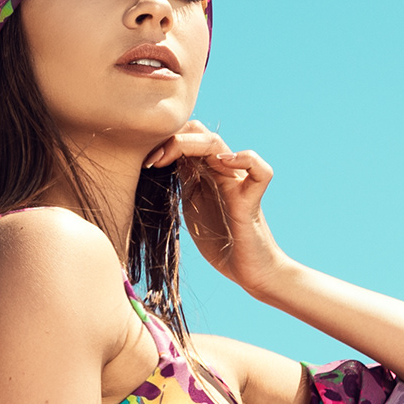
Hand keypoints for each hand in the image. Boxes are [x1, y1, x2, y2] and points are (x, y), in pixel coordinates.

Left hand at [153, 122, 292, 301]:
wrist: (248, 270)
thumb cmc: (221, 244)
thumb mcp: (190, 206)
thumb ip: (181, 184)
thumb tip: (154, 165)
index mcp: (204, 173)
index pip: (187, 136)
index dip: (164, 139)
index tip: (144, 160)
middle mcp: (221, 172)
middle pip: (199, 132)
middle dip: (171, 138)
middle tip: (151, 159)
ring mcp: (237, 183)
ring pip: (217, 144)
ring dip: (188, 144)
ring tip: (165, 159)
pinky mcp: (250, 200)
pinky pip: (260, 170)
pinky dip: (245, 160)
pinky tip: (223, 163)